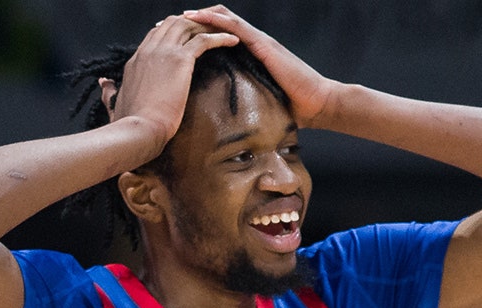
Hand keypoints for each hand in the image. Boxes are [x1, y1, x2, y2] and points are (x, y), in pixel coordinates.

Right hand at [101, 15, 238, 147]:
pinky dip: (220, 37)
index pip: (155, 36)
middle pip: (172, 24)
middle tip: (210, 30)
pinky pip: (204, 40)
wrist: (137, 131)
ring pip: (188, 26)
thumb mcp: (114, 104)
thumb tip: (104, 83)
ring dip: (208, 26)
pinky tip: (233, 41)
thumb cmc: (128, 126)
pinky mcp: (179, 60)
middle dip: (192, 23)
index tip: (187, 37)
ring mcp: (163, 53)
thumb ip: (109, 91)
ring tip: (225, 31)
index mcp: (136, 61)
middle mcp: (148, 51)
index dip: (172, 33)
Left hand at [183, 5, 338, 128]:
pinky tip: (199, 17)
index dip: (192, 34)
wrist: (317, 105)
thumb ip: (240, 101)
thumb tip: (220, 118)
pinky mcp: (264, 45)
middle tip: (164, 23)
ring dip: (200, 15)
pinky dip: (217, 20)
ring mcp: (259, 41)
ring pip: (223, 18)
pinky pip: (237, 27)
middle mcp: (252, 43)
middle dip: (190, 21)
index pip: (216, 37)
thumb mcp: (257, 102)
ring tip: (178, 16)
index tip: (168, 38)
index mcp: (248, 55)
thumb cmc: (292, 109)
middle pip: (216, 22)